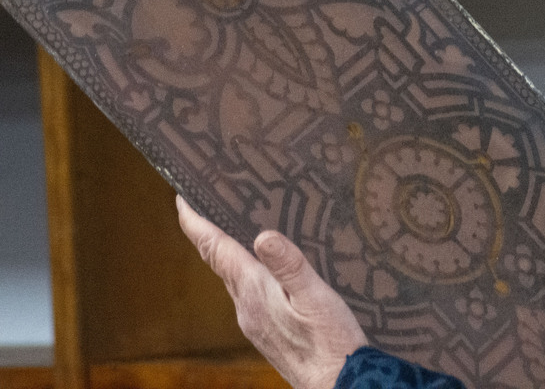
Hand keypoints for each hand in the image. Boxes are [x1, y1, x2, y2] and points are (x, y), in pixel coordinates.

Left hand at [176, 195, 368, 388]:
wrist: (338, 383)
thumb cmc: (331, 342)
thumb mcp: (316, 297)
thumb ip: (289, 266)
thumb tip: (262, 235)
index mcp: (254, 292)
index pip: (216, 250)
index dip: (195, 224)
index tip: (181, 200)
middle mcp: (246, 306)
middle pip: (219, 262)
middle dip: (210, 233)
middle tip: (204, 205)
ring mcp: (254, 321)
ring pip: (233, 278)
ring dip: (226, 253)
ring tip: (229, 229)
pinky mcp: (266, 331)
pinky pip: (246, 293)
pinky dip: (244, 272)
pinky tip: (260, 271)